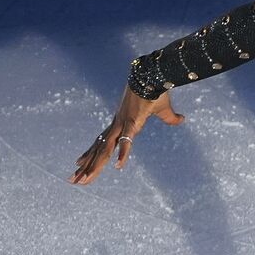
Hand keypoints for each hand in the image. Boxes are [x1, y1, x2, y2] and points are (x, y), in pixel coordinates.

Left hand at [70, 85, 184, 183]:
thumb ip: (170, 118)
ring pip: (106, 150)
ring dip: (94, 166)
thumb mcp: (163, 109)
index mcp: (120, 123)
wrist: (151, 74)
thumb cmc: (155, 89)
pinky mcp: (132, 122)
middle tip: (72, 180)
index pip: (101, 143)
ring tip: (83, 180)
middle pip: (99, 150)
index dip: (90, 154)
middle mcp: (116, 125)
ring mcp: (122, 124)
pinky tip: (119, 166)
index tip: (78, 163)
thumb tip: (182, 119)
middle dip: (86, 167)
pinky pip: (127, 140)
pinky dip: (123, 153)